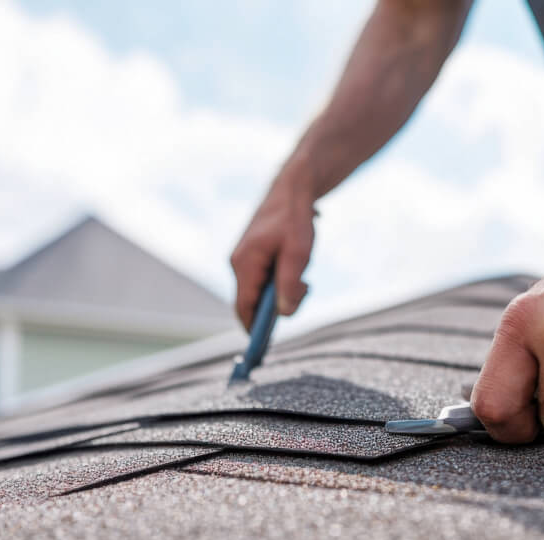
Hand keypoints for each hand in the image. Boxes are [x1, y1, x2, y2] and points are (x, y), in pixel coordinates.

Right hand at [231, 171, 316, 330]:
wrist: (292, 189)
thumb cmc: (294, 218)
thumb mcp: (298, 253)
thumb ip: (290, 285)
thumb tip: (283, 314)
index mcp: (244, 264)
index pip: (243, 308)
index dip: (253, 329)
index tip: (264, 347)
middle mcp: (239, 264)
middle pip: (253, 302)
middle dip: (277, 306)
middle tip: (304, 290)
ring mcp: (244, 261)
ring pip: (262, 292)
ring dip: (284, 290)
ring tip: (303, 273)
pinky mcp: (253, 258)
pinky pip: (265, 280)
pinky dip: (282, 281)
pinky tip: (296, 266)